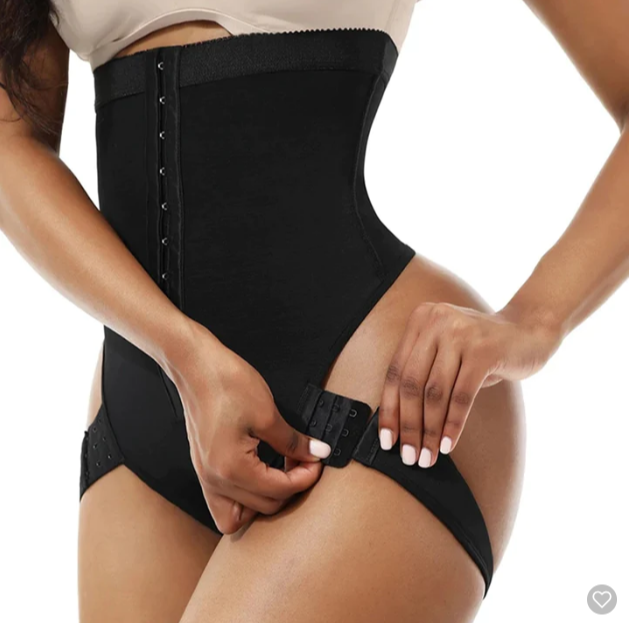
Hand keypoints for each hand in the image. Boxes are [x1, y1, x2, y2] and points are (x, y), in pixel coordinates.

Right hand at [165, 320, 331, 533]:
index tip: (317, 461)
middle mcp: (215, 480)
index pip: (279, 490)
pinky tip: (260, 475)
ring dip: (266, 499)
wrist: (196, 366)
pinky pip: (223, 502)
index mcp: (232, 468)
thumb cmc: (226, 384)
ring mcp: (206, 476)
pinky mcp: (203, 468)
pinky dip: (244, 498)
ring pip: (240, 514)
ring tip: (282, 472)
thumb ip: (293, 441)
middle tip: (305, 461)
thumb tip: (317, 453)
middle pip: (264, 506)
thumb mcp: (267, 413)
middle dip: (290, 487)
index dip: (305, 477)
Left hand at [378, 301, 561, 467]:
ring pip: (435, 393)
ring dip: (430, 431)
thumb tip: (399, 425)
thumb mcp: (446, 352)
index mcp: (420, 319)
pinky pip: (462, 396)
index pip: (395, 372)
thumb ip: (422, 374)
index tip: (386, 441)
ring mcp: (460, 333)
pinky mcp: (485, 351)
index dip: (389, 409)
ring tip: (428, 457)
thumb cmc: (480, 350)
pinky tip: (448, 445)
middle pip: (412, 384)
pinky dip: (453, 424)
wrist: (529, 331)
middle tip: (409, 456)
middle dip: (408, 425)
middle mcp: (436, 321)